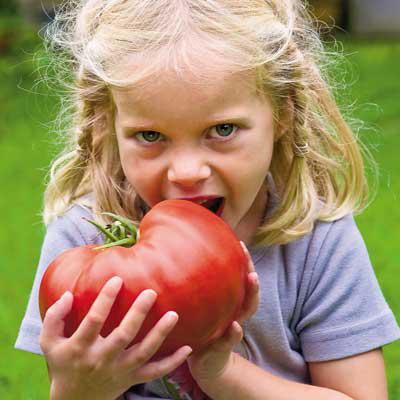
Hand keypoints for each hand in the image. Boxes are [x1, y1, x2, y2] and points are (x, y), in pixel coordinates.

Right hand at [39, 277, 191, 399]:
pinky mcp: (132, 379)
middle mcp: (102, 359)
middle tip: (151, 292)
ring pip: (144, 353)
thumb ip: (54, 318)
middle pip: (123, 335)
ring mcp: (120, 370)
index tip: (117, 279)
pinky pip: (155, 372)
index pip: (94, 320)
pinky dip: (172, 362)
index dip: (105, 299)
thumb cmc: (63, 363)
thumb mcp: (49, 343)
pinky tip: (188, 348)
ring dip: (160, 334)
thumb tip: (68, 294)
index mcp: (81, 347)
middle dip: (137, 314)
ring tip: (174, 314)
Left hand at [187, 242, 259, 386]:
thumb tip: (170, 254)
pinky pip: (230, 340)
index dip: (243, 262)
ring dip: (250, 298)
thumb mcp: (197, 307)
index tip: (240, 244)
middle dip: (252, 280)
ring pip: (246, 313)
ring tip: (252, 284)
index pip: (239, 279)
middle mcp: (234, 315)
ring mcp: (231, 330)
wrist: (204, 362)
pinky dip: (234, 333)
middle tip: (251, 265)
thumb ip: (192, 288)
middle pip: (249, 295)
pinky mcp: (223, 347)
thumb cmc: (199, 329)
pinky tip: (235, 326)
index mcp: (228, 304)